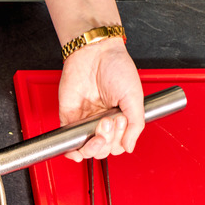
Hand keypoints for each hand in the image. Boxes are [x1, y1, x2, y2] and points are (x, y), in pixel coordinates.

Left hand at [58, 38, 143, 161]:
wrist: (94, 53)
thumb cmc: (116, 68)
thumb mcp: (134, 97)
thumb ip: (136, 124)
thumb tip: (129, 147)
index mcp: (118, 119)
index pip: (117, 145)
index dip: (120, 139)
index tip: (122, 120)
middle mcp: (101, 122)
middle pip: (102, 150)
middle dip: (108, 140)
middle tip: (110, 119)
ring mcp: (84, 121)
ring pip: (86, 148)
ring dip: (94, 146)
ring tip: (101, 124)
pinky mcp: (68, 117)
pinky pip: (68, 141)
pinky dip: (72, 151)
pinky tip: (78, 152)